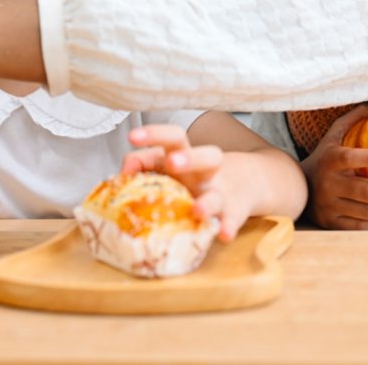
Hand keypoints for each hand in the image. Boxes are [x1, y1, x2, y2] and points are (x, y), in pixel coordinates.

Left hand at [123, 125, 251, 241]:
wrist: (245, 184)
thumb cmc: (192, 175)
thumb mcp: (169, 165)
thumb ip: (143, 163)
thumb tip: (121, 175)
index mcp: (187, 156)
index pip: (175, 138)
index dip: (155, 134)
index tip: (133, 136)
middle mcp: (205, 172)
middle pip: (207, 156)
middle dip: (190, 159)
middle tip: (174, 162)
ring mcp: (221, 193)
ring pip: (217, 195)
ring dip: (208, 202)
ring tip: (197, 210)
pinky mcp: (233, 214)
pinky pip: (232, 221)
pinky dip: (229, 227)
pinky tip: (224, 233)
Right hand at [300, 105, 367, 229]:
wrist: (296, 187)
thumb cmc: (324, 159)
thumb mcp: (332, 136)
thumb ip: (352, 121)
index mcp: (330, 159)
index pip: (351, 157)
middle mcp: (328, 184)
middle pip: (366, 192)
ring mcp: (329, 206)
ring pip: (366, 213)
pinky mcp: (331, 222)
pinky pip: (360, 227)